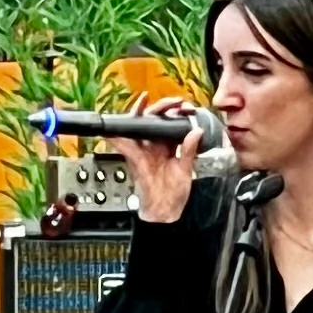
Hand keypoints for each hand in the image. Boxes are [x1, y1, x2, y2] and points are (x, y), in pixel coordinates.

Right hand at [118, 99, 202, 225]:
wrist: (165, 212)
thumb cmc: (175, 194)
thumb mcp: (186, 169)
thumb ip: (189, 150)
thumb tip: (197, 131)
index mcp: (167, 146)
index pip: (170, 123)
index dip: (176, 112)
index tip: (186, 107)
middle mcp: (154, 145)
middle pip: (153, 119)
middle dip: (162, 107)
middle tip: (174, 103)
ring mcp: (143, 151)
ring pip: (137, 126)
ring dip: (140, 112)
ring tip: (144, 101)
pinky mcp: (134, 158)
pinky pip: (123, 145)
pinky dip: (116, 136)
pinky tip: (116, 127)